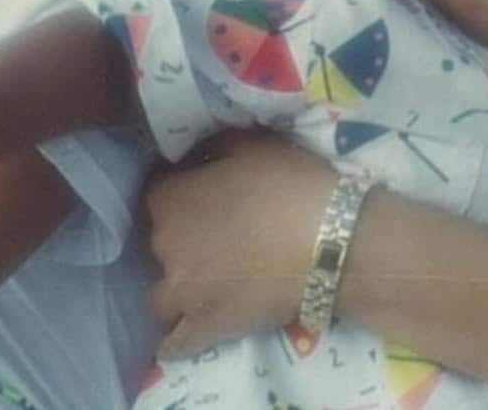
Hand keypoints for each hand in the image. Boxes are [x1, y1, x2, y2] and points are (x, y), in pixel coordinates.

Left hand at [145, 130, 335, 357]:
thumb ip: (210, 149)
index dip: (182, 189)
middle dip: (183, 235)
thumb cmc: (288, 184)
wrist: (329, 241)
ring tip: (207, 279)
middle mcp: (166, 247)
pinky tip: (189, 327)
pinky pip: (177, 342)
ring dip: (178, 286)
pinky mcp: (208, 329)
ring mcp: (184, 294)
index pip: (158, 191)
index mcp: (171, 200)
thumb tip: (194, 158)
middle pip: (161, 241)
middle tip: (217, 232)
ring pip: (162, 295)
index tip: (204, 190)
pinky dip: (178, 338)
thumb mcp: (247, 144)